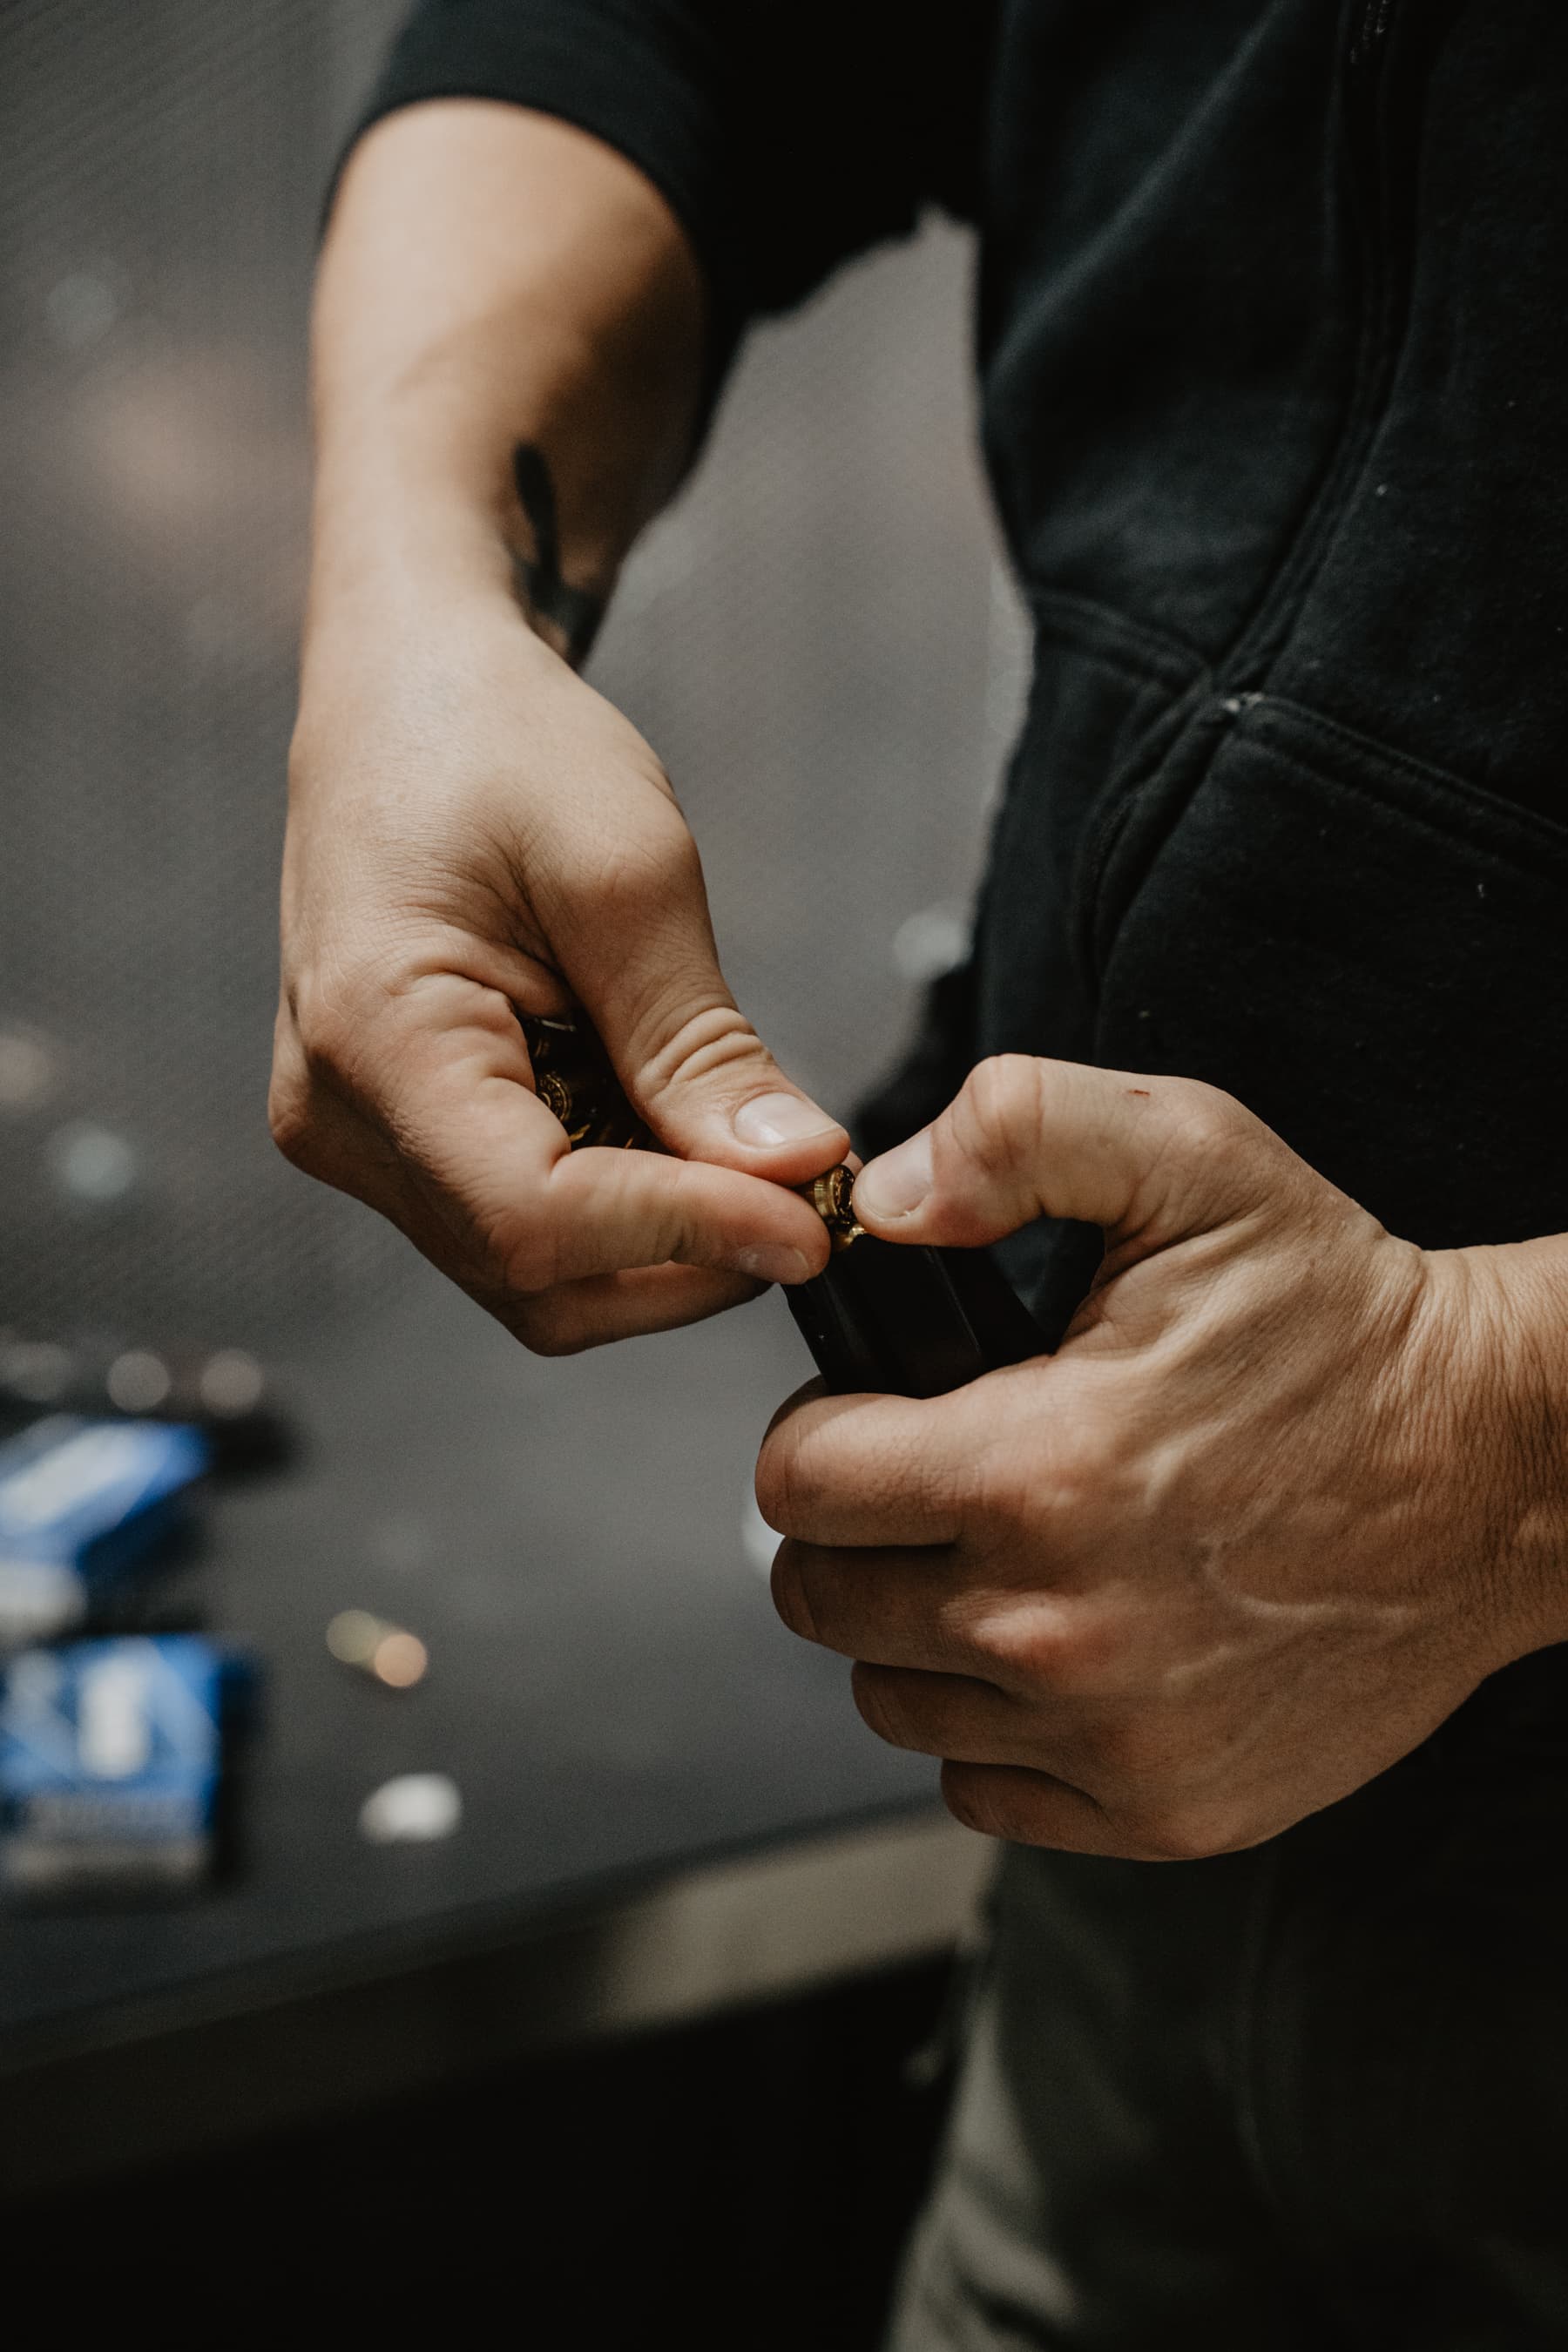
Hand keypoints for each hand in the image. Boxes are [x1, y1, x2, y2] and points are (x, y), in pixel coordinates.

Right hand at [273, 585, 845, 1351]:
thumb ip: (701, 1043)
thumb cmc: (497, 742)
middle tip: (810, 1198)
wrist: (409, 692)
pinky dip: (620, 1210)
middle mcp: (340, 1117)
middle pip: (533, 1275)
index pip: (536, 1217)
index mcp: (374, 1039)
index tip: (813, 1225)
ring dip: (661, 1244)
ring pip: (530, 1273)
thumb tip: (795, 1172)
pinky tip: (676, 1135)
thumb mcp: (628, 873)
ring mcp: (358, 1137)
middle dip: (687, 1260)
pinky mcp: (396, 1136)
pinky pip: (516, 1222)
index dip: (687, 1238)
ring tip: (751, 1159)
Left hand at [759, 1056, 1559, 1856]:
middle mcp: (1058, 1629)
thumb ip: (1013, 1133)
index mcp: (1034, 1472)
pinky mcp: (1166, 1810)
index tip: (880, 1413)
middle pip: (825, 1602)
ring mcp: (1111, 1738)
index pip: (799, 1485)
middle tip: (942, 1479)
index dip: (821, 1432)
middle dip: (858, 1530)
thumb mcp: (1188, 1158)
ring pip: (894, 1702)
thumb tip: (886, 1198)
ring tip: (1012, 1553)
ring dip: (920, 1631)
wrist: (1500, 1465)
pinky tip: (1067, 1641)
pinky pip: (984, 1790)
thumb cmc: (1341, 1316)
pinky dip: (998, 1727)